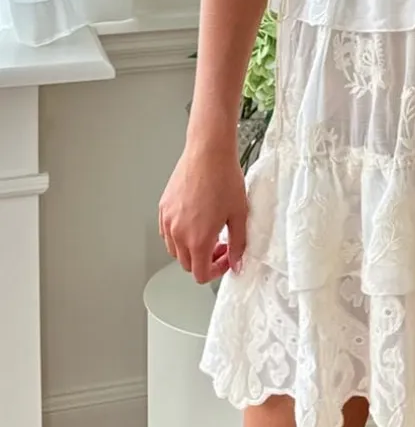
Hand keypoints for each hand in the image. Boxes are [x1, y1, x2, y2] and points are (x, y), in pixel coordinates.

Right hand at [157, 136, 247, 284]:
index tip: (226, 259)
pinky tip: (195, 222)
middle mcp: (178, 233)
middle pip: (186, 264)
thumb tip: (237, 262)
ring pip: (175, 250)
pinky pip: (167, 233)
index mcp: (198, 239)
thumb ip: (238, 244)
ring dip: (191, 249)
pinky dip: (179, 235)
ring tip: (208, 232)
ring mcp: (168, 221)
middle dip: (205, 261)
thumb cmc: (224, 178)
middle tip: (221, 246)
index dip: (216, 271)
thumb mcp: (239, 214)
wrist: (208, 152)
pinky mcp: (163, 208)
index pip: (200, 274)